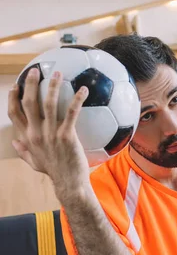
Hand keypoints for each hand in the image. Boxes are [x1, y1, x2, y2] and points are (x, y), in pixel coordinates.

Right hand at [7, 68, 89, 194]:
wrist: (69, 184)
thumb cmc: (54, 172)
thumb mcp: (34, 163)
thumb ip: (23, 152)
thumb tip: (14, 143)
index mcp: (27, 138)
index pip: (14, 114)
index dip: (13, 98)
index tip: (16, 86)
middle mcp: (36, 134)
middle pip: (28, 103)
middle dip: (30, 84)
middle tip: (36, 70)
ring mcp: (51, 134)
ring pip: (48, 104)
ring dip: (52, 86)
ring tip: (58, 73)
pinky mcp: (66, 136)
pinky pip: (71, 113)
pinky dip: (77, 99)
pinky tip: (84, 90)